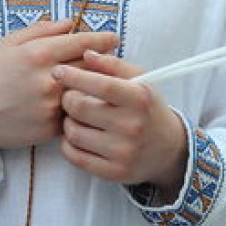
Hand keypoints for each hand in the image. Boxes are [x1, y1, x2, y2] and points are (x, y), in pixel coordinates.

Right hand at [0, 19, 118, 150]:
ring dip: (94, 87)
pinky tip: (79, 104)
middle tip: (110, 60)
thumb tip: (71, 22)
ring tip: (100, 83)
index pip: (83, 43)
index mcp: (39, 53)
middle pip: (90, 67)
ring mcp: (51, 105)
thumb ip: (43, 30)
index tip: (114, 38)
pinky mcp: (50, 127)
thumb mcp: (11, 42)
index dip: (102, 39)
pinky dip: (79, 108)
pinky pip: (75, 114)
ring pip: (87, 93)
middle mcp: (48, 79)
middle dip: (102, 62)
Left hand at [54, 50, 187, 194]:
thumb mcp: (140, 80)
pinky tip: (76, 135)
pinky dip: (68, 144)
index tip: (58, 70)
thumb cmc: (147, 108)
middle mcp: (132, 126)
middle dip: (68, 98)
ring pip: (73, 132)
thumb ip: (112, 64)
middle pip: (80, 107)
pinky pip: (74, 156)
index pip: (100, 85)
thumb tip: (86, 53)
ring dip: (67, 122)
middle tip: (70, 96)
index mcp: (139, 99)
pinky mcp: (113, 173)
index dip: (75, 76)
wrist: (167, 150)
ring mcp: (122, 152)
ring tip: (76, 117)